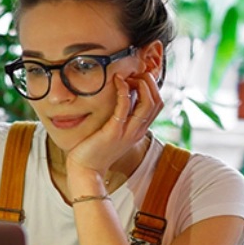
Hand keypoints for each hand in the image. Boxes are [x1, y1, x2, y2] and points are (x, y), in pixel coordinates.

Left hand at [64, 72, 162, 187]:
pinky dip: (124, 91)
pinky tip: (117, 82)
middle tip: (134, 74)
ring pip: (148, 103)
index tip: (137, 78)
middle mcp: (137, 131)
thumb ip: (121, 118)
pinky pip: (125, 107)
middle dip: (150, 83)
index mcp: (139, 131)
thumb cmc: (95, 149)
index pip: (157, 105)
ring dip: (141, 84)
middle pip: (157, 102)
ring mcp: (127, 132)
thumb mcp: (113, 132)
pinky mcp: (114, 131)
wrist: (86, 170)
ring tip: (128, 76)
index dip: (152, 87)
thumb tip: (121, 98)